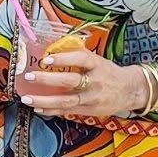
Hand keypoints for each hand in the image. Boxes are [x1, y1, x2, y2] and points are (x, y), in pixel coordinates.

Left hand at [18, 47, 146, 118]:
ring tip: (27, 99)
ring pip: (66, 101)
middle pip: (70, 81)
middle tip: (29, 76)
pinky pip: (67, 111)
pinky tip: (38, 109)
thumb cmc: (108, 72)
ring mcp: (91, 98)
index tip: (46, 59)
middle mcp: (95, 81)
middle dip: (48, 79)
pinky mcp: (89, 110)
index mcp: (97, 65)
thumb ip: (78, 54)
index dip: (64, 58)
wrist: (130, 91)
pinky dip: (52, 111)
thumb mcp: (98, 60)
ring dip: (44, 101)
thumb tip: (53, 45)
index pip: (81, 58)